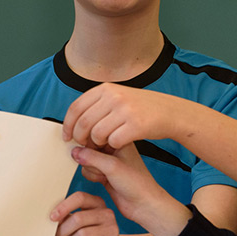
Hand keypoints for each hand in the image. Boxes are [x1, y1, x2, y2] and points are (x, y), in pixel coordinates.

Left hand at [51, 191, 120, 235]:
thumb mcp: (79, 225)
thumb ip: (68, 218)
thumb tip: (54, 218)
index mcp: (97, 204)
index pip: (80, 198)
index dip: (64, 206)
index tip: (52, 218)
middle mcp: (106, 214)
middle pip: (78, 218)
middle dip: (62, 231)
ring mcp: (111, 229)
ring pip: (82, 235)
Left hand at [62, 84, 182, 149]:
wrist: (169, 112)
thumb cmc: (141, 109)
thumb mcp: (118, 97)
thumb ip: (97, 105)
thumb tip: (72, 122)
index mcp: (105, 88)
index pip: (76, 108)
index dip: (68, 125)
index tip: (67, 138)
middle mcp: (113, 96)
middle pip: (84, 123)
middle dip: (81, 139)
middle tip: (84, 147)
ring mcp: (125, 110)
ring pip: (97, 134)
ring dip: (97, 144)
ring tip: (104, 145)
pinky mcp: (135, 125)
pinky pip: (113, 141)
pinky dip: (113, 146)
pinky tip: (119, 143)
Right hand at [69, 144, 190, 235]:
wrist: (143, 204)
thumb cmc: (137, 183)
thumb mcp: (112, 166)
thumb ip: (91, 157)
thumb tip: (75, 151)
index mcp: (119, 139)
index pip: (96, 132)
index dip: (89, 141)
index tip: (88, 151)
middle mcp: (113, 148)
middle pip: (88, 146)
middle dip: (90, 158)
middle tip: (100, 166)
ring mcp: (108, 161)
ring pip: (86, 159)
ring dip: (92, 169)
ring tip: (105, 175)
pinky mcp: (103, 172)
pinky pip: (87, 170)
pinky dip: (92, 176)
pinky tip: (103, 180)